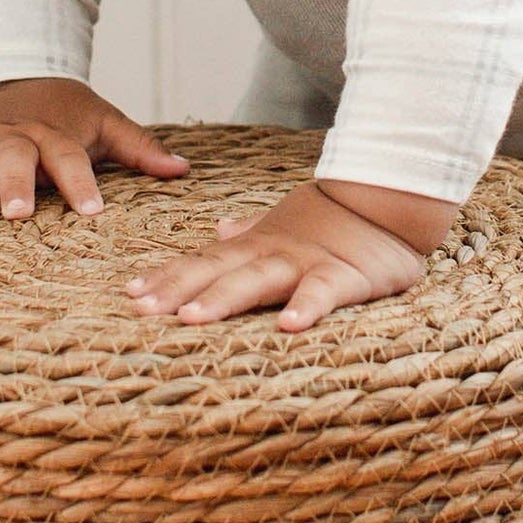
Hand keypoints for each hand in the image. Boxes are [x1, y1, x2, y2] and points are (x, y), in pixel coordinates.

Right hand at [0, 76, 188, 219]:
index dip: (81, 183)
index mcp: (54, 133)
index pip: (71, 158)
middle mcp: (14, 135)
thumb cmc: (68, 115)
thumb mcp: (106, 123)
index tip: (92, 212)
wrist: (21, 78)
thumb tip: (184, 171)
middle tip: (17, 214)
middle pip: (14, 156)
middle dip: (14, 184)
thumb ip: (141, 149)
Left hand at [125, 177, 456, 330]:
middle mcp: (273, 253)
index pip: (204, 261)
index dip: (168, 277)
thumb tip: (218, 231)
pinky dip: (307, 307)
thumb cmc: (336, 218)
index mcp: (257, 245)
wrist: (390, 196)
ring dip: (224, 298)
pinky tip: (288, 327)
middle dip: (178, 290)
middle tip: (142, 309)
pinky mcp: (347, 276)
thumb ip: (250, 231)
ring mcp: (307, 263)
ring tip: (191, 318)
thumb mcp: (286, 223)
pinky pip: (324, 293)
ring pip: (260, 280)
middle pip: (218, 272)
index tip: (131, 294)